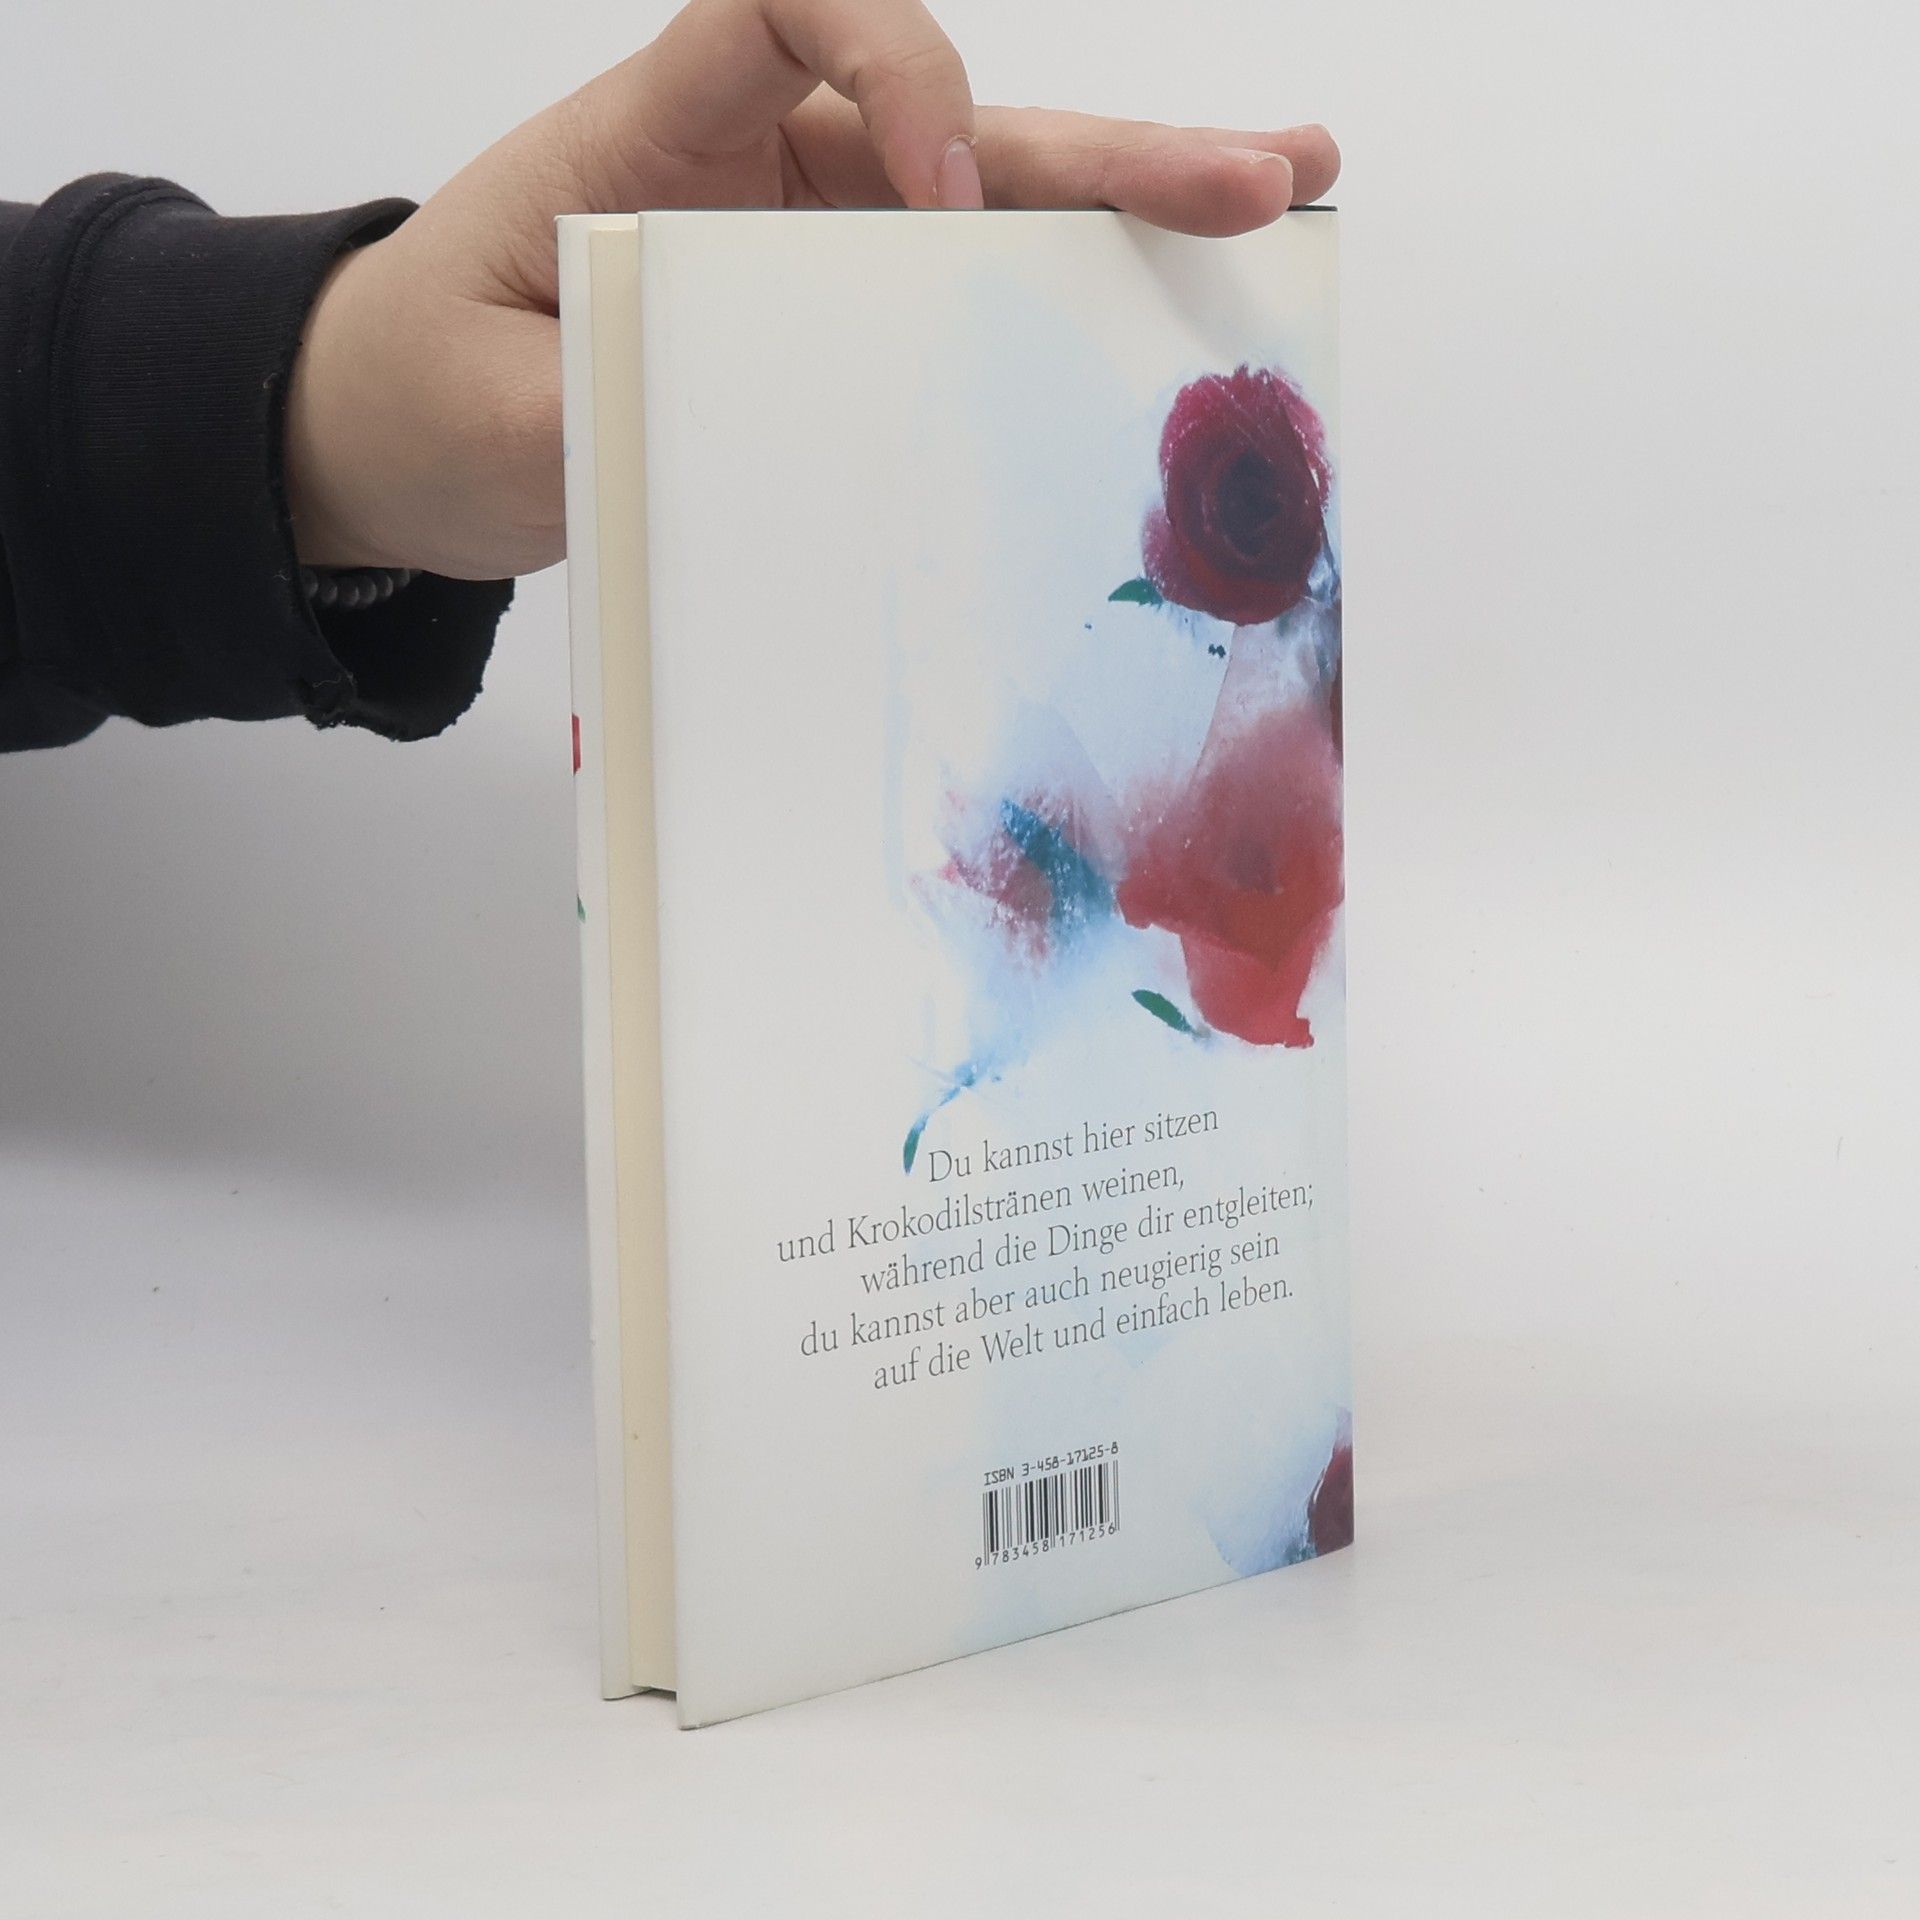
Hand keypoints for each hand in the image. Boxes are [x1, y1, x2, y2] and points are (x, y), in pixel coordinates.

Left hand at [285, 0, 1338, 580]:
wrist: (402, 428)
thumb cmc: (426, 385)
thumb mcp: (485, 410)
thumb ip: (603, 411)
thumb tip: (738, 442)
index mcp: (658, 134)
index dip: (888, 63)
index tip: (939, 193)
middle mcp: (760, 162)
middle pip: (952, 109)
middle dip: (1101, 149)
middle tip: (1251, 178)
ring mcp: (810, 240)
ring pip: (991, 197)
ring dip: (1131, 203)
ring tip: (1277, 198)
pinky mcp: (835, 316)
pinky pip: (962, 294)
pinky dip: (1066, 297)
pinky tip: (1174, 303)